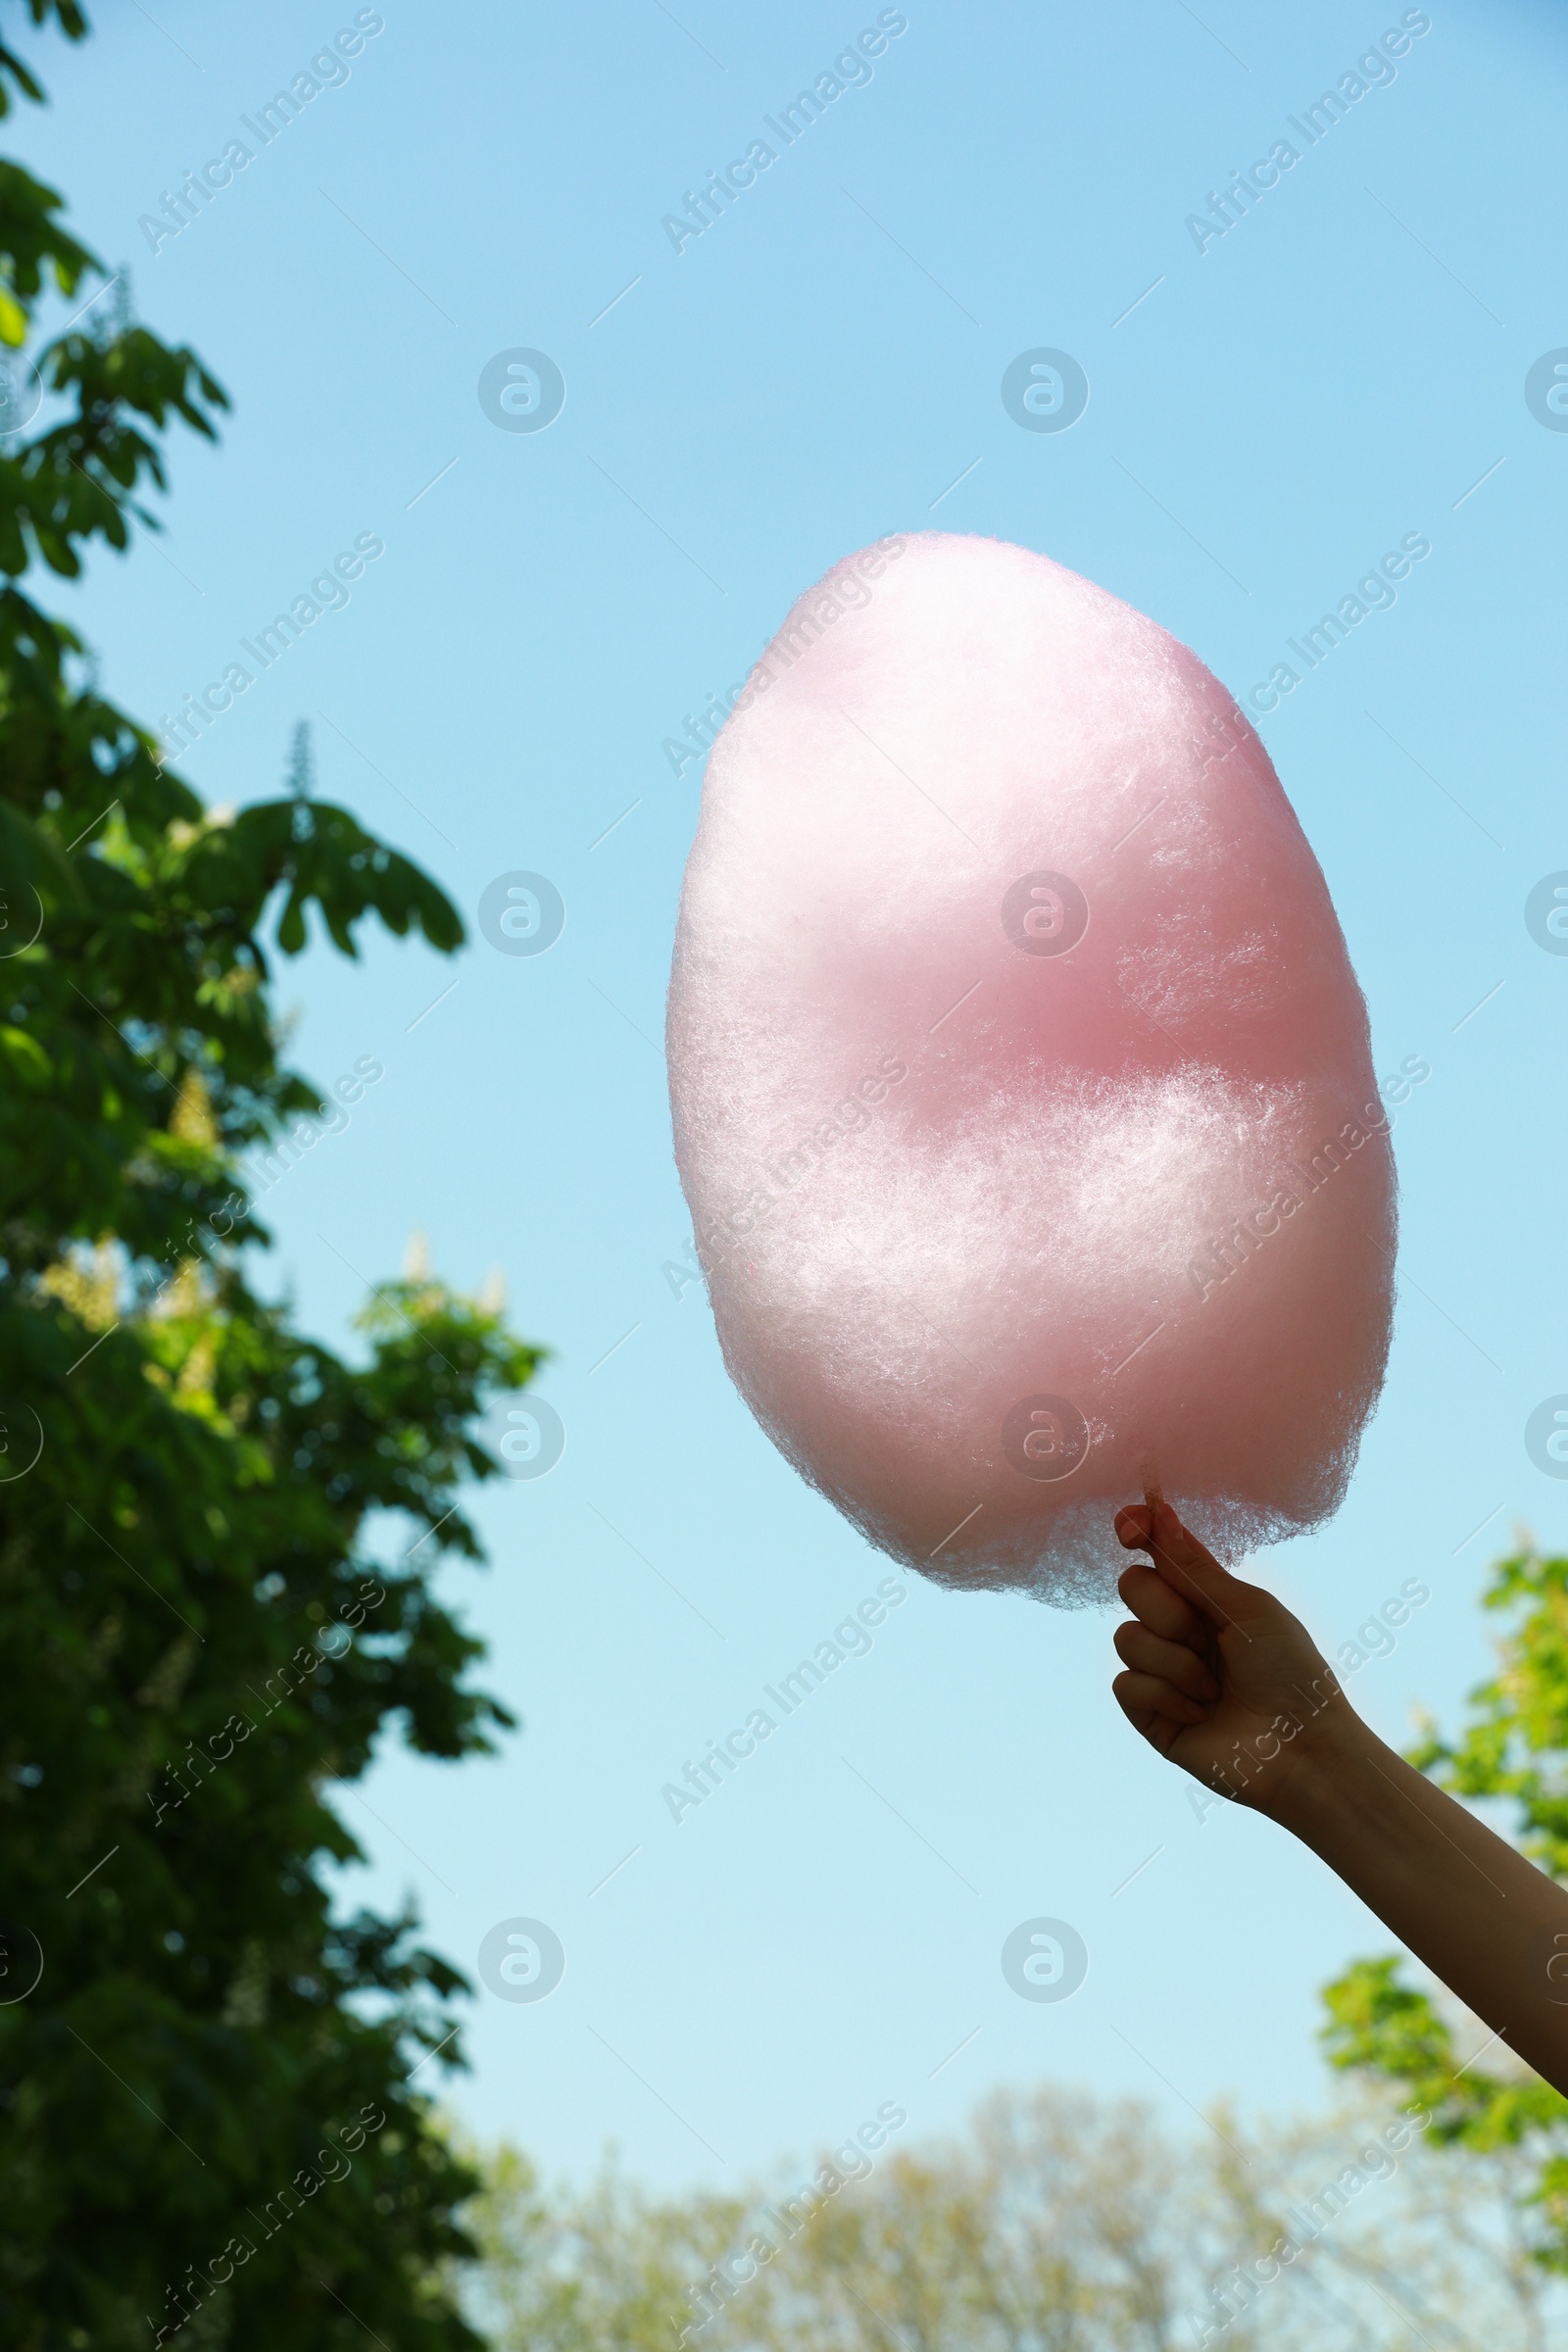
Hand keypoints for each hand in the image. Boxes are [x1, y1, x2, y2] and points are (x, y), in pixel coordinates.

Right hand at [1110, 1500, 1349, 1813]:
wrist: (1300, 1749)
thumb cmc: (1292, 1674)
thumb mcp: (1247, 1609)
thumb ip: (1194, 1567)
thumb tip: (1158, 1510)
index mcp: (1207, 1597)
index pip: (1158, 1552)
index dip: (1138, 1531)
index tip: (1130, 1528)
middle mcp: (1179, 1629)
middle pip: (1133, 1587)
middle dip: (1169, 1612)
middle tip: (1209, 1640)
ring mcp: (1162, 1671)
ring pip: (1127, 1638)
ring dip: (1176, 1664)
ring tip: (1215, 1691)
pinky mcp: (1150, 1714)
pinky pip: (1125, 1684)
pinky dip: (1165, 1696)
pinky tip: (1199, 1714)